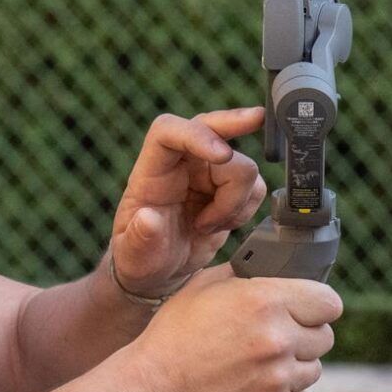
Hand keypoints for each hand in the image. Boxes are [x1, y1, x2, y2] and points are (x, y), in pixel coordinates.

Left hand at [109, 107, 267, 298]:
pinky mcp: (228, 190)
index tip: (222, 155)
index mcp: (151, 172)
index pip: (168, 132)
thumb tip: (149, 219)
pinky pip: (254, 188)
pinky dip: (245, 210)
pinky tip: (222, 226)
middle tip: (258, 119)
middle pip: (211, 126)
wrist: (158, 273)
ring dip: (235, 201)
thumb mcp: (133, 256)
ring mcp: (206, 175)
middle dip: (235, 121)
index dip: (197, 134)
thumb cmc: (139, 259)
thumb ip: (140, 240)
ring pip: (242, 167)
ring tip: (208, 226)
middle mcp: (180, 166)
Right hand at [128, 261, 341, 391]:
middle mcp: (279, 339)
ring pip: (313, 369)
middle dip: (304, 335)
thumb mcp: (203, 286)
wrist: (153, 388)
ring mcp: (279, 379)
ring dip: (293, 365)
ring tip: (256, 364)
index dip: (317, 305)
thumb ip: (246, 276)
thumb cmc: (174, 333)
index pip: (329, 302)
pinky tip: (251, 385)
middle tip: (273, 338)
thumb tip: (274, 271)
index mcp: (264, 301)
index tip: (307, 310)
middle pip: (325, 337)